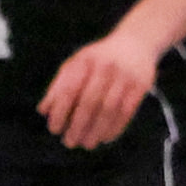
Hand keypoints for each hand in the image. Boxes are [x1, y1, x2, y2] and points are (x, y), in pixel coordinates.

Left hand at [36, 25, 164, 150]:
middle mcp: (106, 67)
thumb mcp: (76, 63)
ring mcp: (126, 76)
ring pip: (110, 110)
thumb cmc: (99, 58)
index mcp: (85, 60)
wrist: (136, 42)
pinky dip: (115, 128)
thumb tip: (44, 111)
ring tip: (87, 144)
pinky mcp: (142, 85)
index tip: (54, 129)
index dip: (60, 112)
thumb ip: (59, 85)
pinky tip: (105, 137)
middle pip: (90, 103)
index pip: (69, 90)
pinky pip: (127, 112)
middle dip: (78, 126)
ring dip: (97, 131)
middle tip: (70, 142)